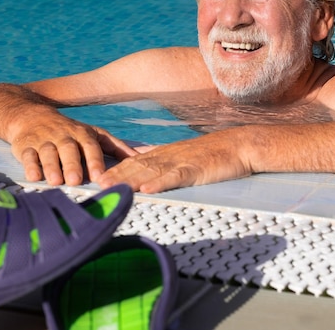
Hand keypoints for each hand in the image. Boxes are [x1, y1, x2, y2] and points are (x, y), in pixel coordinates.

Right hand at [10, 112, 137, 185]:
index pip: (90, 146)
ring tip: (56, 182)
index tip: (99, 176)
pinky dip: (30, 166)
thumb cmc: (70, 131)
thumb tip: (141, 158)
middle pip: (68, 149)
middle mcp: (63, 136)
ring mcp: (43, 140)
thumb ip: (116, 147)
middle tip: (75, 181)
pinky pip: (27, 155)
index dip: (94, 160)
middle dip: (71, 164)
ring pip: (47, 152)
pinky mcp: (25, 146)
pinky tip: (34, 177)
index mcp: (82, 133)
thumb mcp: (94, 134)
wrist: (31, 116)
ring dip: (52, 167)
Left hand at [96, 130, 252, 192]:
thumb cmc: (214, 153)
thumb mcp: (185, 156)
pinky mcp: (195, 169)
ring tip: (110, 186)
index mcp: (166, 154)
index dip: (115, 169)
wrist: (240, 145)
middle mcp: (169, 156)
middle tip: (95, 184)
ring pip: (150, 171)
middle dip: (115, 175)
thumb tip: (145, 162)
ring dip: (128, 179)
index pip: (134, 161)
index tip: (97, 176)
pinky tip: (146, 189)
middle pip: (136, 166)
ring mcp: (181, 162)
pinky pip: (174, 177)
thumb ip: (165, 160)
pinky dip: (159, 183)